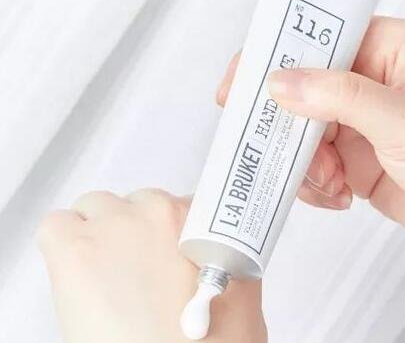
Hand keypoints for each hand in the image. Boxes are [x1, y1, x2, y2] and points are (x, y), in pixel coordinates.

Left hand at [37, 189, 265, 342]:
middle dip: (134, 233)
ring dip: (97, 235)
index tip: (167, 253)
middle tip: (135, 274)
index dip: (172, 233)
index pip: (183, 206)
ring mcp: (117, 225)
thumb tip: (218, 263)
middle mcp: (162, 213)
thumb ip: (233, 269)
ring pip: (97, 208)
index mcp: (206, 223)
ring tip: (103, 279)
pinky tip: (75, 276)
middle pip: (139, 204)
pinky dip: (61, 244)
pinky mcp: (74, 245)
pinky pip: (57, 224)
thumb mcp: (244, 303)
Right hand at [218, 17, 404, 261]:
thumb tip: (282, 82)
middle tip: (278, 148)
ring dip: (303, 161)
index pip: (319, 37)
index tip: (240, 87)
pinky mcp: (360, 156)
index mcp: (391, 47)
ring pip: (303, 131)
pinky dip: (315, 182)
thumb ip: (340, 99)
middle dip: (288, 124)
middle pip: (302, 87)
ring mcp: (364, 120)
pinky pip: (315, 163)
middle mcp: (374, 79)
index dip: (275, 57)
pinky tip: (339, 195)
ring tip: (330, 182)